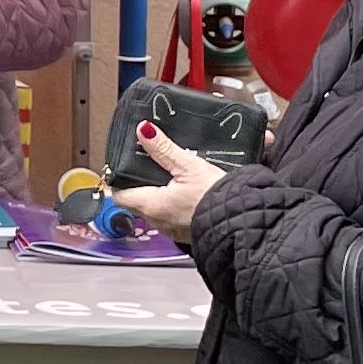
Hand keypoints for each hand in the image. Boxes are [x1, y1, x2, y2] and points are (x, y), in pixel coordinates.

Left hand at [107, 121, 226, 237]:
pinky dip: (175, 204)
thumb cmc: (217, 197)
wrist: (244, 220)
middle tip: (147, 166)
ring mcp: (172, 229)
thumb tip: (144, 131)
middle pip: (136, 201)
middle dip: (139, 184)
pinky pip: (173, 216)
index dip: (119, 180)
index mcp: (151, 205)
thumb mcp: (188, 166)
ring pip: (156, 209)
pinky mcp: (188, 232)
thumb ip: (163, 149)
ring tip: (169, 176)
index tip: (121, 167)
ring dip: (159, 194)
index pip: (119, 195)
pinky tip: (187, 192)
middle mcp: (158, 221)